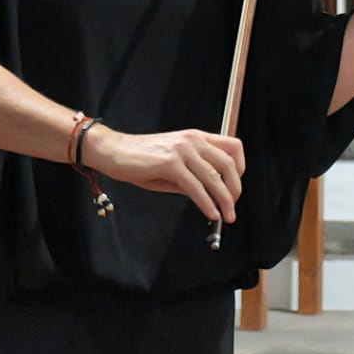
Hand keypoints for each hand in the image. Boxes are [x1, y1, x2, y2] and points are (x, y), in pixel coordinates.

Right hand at [82, 126, 246, 222]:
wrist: (113, 151)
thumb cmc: (141, 160)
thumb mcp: (174, 166)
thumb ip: (194, 176)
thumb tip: (214, 196)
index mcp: (197, 137)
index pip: (233, 147)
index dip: (240, 167)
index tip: (235, 185)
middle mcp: (193, 140)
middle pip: (229, 164)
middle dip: (235, 188)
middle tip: (233, 205)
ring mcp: (182, 150)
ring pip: (214, 177)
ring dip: (225, 200)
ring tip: (227, 216)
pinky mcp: (170, 163)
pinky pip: (195, 187)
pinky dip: (206, 203)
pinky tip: (210, 213)